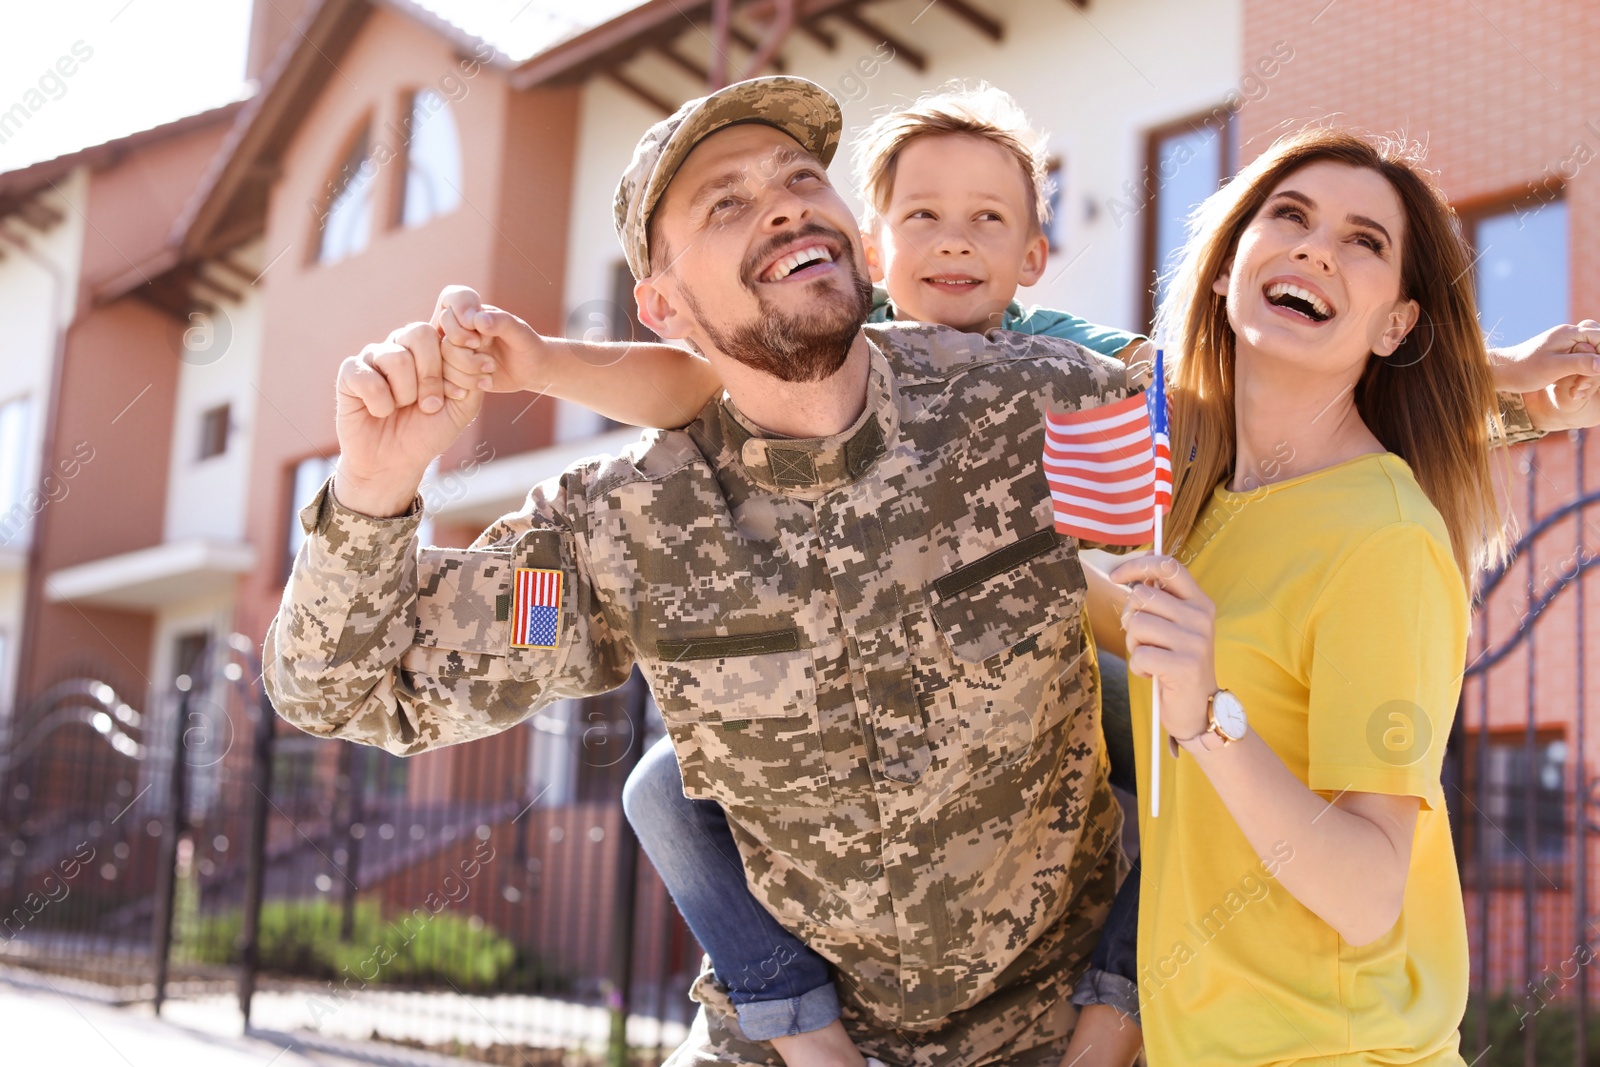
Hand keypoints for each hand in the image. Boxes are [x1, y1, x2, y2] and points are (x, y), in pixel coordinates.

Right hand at [335, 321, 483, 516]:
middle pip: (421, 333)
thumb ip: (472, 374)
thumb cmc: (429, 430)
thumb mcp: (463, 406)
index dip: (459, 356)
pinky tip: (379, 412)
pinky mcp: (350, 373)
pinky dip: (380, 404)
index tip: (460, 390)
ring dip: (406, 394)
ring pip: (397, 358)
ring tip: (402, 408)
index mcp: (431, 347)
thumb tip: (476, 343)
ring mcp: (373, 356)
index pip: (448, 327)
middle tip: (430, 405)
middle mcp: (401, 344)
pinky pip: (368, 379)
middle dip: (432, 376)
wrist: (396, 462)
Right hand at [432, 285, 546, 394]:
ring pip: (443, 363)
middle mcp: (460, 331)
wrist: (532, 369)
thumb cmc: (528, 345)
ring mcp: (456, 352)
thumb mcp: (520, 333)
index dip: (459, 329)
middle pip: (444, 342)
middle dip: (466, 357)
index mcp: (472, 314)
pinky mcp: (457, 372)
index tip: (479, 341)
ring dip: (468, 373)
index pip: (448, 311)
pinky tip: (485, 384)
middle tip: (490, 363)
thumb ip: (502, 323)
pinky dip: (464, 385)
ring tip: (491, 372)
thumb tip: (477, 319)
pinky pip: (446, 380)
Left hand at [1108, 554, 1215, 740]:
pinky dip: (1138, 667)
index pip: (1168, 566)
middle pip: (1142, 595)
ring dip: (1134, 645)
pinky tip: (1153, 674)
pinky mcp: (1185, 666)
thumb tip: (1129, 575)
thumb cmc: (1178, 663)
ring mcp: (1195, 641)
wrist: (1200, 708)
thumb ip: (1160, 600)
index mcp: (1200, 602)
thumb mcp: (1176, 626)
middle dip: (1130, 618)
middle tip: (1142, 640)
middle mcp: (1201, 617)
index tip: (1115, 576)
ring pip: (1137, 624)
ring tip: (1151, 657)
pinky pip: (1140, 655)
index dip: (1137, 565)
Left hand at [1489, 321, 1599, 429]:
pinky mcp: (1563, 353)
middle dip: (1598, 362)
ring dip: (1592, 369)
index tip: (1597, 374)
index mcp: (1570, 333)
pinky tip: (1576, 386)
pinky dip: (1584, 371)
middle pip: (1599, 343)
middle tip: (1582, 385)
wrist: (1502, 371)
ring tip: (1578, 387)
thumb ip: (1580, 363)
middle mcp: (1570, 334)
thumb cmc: (1524, 370)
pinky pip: (1583, 358)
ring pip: (1593, 352)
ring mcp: (1567, 343)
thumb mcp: (1553, 368)